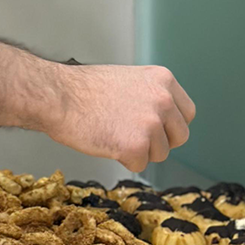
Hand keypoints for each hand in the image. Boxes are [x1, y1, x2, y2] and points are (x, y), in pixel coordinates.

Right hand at [46, 63, 194, 171]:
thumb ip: (151, 95)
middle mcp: (163, 100)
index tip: (154, 125)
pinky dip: (123, 159)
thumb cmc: (84, 88)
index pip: (187, 113)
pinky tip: (106, 141)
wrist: (58, 95)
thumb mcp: (128, 80)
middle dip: (159, 140)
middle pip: (180, 136)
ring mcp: (151, 124)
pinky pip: (140, 165)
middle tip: (131, 132)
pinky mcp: (136, 146)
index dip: (170, 123)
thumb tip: (164, 118)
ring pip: (160, 153)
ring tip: (113, 132)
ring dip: (139, 150)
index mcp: (163, 79)